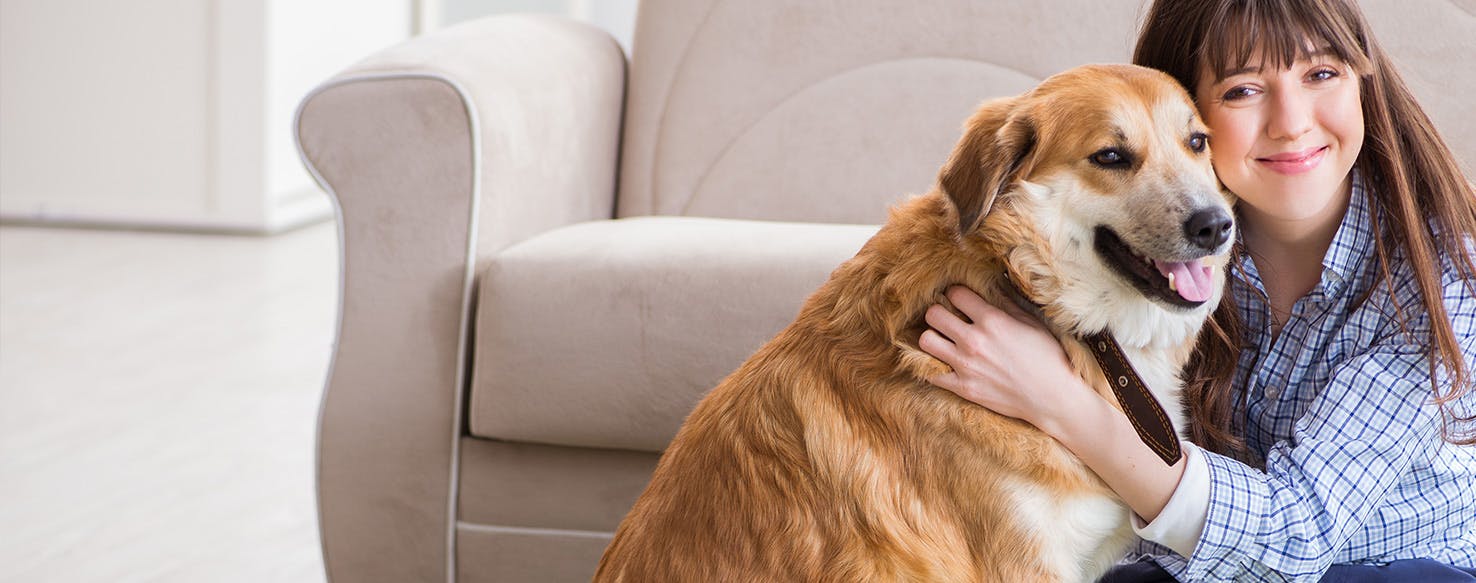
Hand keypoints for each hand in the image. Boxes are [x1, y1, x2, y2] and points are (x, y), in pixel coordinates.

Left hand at [918, 285, 1089, 434]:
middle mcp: (974, 341)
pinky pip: (932, 374)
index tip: (961, 301)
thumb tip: (991, 287)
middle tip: (948, 319)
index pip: (955, 294)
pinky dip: (936, 368)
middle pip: (933, 315)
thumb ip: (1005, 304)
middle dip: (939, 313)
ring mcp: (966, 366)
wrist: (1053, 397)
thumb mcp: (1031, 322)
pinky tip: (947, 365)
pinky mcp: (964, 388)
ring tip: (945, 341)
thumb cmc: (1048, 357)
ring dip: (933, 338)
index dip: (956, 294)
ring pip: (926, 341)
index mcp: (992, 320)